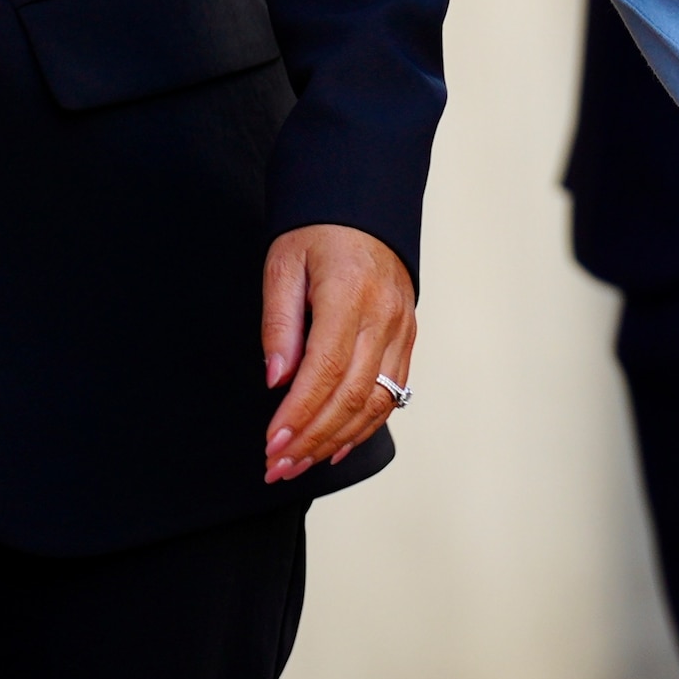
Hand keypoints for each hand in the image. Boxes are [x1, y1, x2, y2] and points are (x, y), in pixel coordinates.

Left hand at [262, 223, 419, 482]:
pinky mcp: (407, 338)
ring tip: (299, 466)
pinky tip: (336, 446)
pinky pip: (392, 393)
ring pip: (375, 401)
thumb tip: (276, 379)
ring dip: (335, 440)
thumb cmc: (317, 234)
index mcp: (350, 294)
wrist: (364, 209)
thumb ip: (279, 324)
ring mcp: (402, 329)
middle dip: (312, 440)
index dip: (298, 415)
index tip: (271, 444)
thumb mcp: (282, 266)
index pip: (325, 370)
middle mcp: (384, 316)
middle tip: (276, 468)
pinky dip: (364, 426)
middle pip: (352, 395)